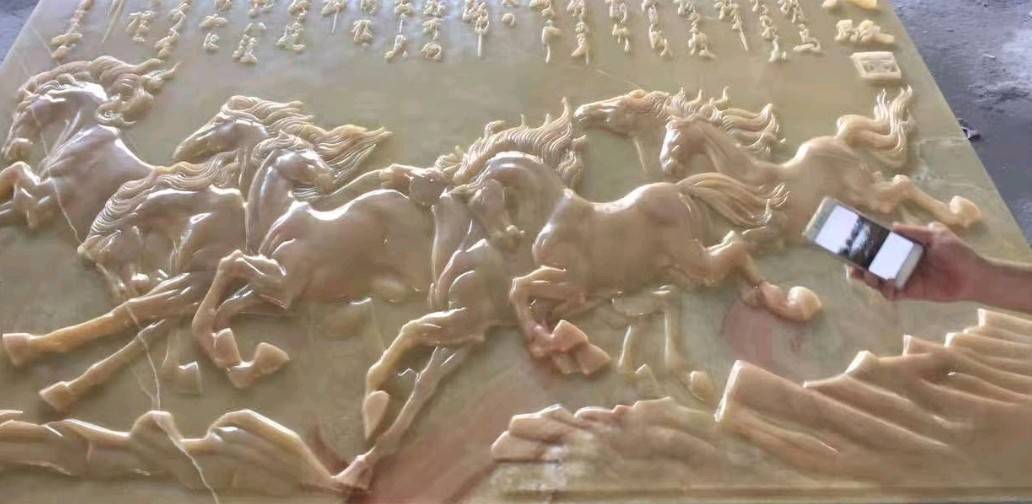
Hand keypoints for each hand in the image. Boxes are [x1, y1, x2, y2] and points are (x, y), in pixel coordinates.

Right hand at [848, 222, 986, 302]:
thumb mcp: (937, 235)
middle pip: (875, 264)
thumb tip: (892, 227)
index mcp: (906, 247)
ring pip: (879, 279)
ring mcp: (904, 277)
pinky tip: (885, 287)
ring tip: (867, 276)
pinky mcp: (910, 292)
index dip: (867, 246)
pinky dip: (885, 291)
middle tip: (851, 266)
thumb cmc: (958, 252)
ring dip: (870, 278)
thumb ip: (914, 232)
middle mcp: (902, 262)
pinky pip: (892, 293)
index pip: (882, 246)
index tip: (854, 245)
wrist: (973, 275)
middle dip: (861, 265)